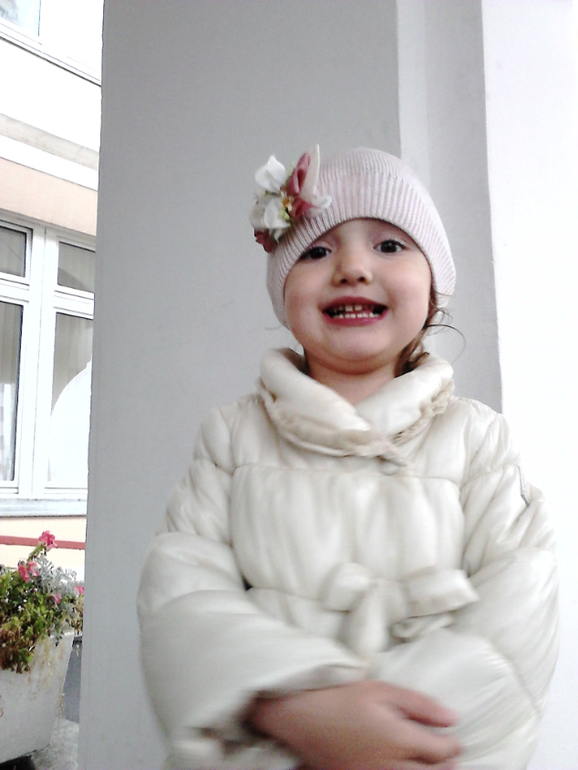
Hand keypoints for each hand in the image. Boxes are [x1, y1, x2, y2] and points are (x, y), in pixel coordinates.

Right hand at [248, 680, 460, 769]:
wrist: (302, 718)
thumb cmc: (341, 699)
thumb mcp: (381, 690)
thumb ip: (419, 704)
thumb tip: (453, 718)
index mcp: (398, 738)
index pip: (442, 751)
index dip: (453, 745)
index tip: (454, 738)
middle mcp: (390, 765)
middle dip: (447, 766)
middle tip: (449, 756)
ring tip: (432, 767)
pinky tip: (403, 768)